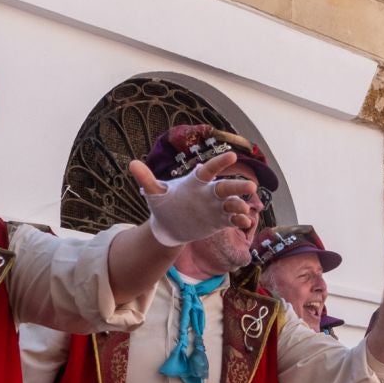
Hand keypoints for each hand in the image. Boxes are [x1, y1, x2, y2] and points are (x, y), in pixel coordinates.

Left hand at [131, 152, 256, 245]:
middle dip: (237, 187)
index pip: (209, 170)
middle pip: (225, 187)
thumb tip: (132, 164)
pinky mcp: (219, 220)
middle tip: (251, 186)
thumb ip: (146, 179)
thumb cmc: (163, 205)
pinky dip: (239, 220)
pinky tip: (244, 222)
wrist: (169, 226)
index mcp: (196, 182)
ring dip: (240, 204)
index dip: (220, 164)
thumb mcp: (154, 193)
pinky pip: (231, 219)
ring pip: (232, 203)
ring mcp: (215, 206)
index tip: (232, 157)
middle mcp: (209, 192)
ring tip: (244, 209)